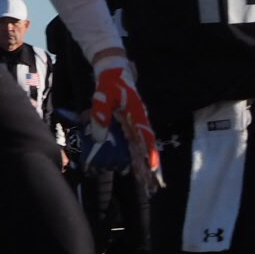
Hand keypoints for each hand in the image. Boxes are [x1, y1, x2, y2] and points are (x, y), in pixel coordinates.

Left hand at [83, 50, 162, 190]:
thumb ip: (101, 116)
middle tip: (154, 183)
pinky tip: (134, 165)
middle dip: (150, 163)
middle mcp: (139, 120)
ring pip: (141, 145)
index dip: (150, 152)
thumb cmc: (110, 83)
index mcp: (137, 114)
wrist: (114, 70)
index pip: (146, 136)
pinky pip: (133, 141)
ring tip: (146, 180)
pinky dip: (136, 153)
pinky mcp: (129, 122)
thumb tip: (100, 138)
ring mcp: (135, 122)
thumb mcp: (102, 98)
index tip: (153, 167)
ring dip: (143, 161)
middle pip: (147, 144)